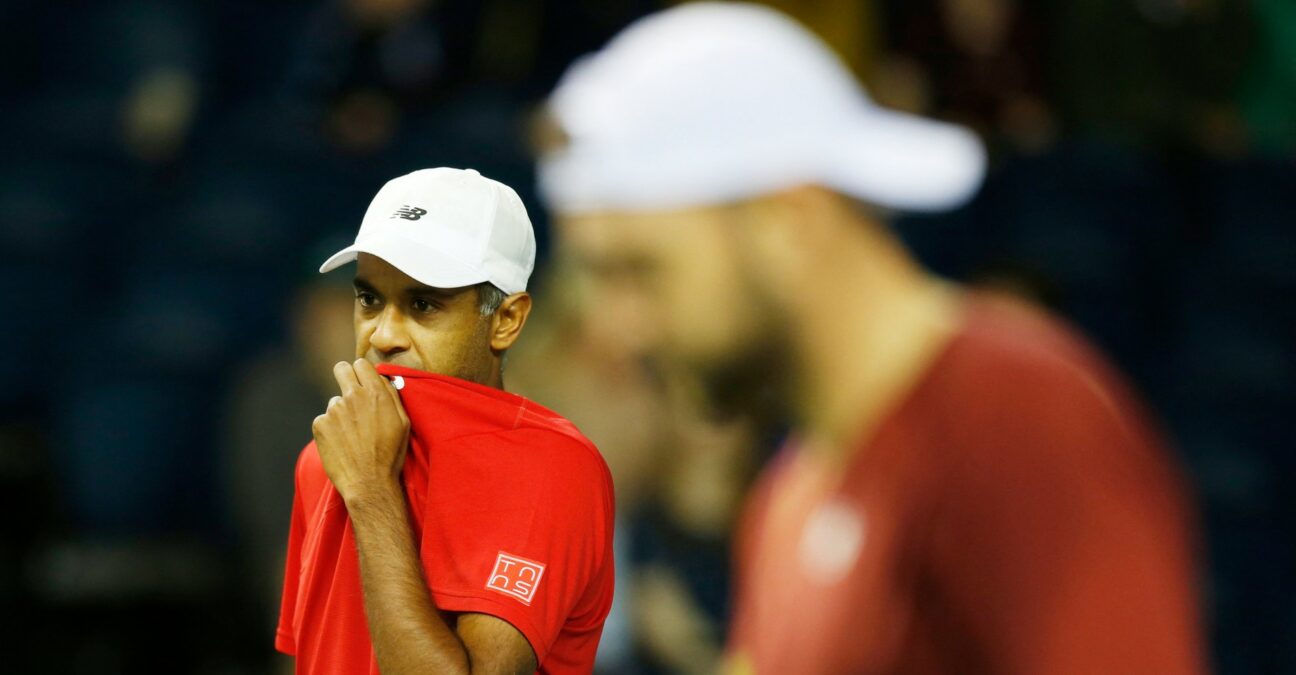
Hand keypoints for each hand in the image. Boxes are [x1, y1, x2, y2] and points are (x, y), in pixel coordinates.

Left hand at [312, 359, 410, 504]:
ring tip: (352, 435)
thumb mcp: (402, 422)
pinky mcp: (320, 424)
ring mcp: (333, 410)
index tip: (364, 382)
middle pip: (341, 369)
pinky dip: (331, 429)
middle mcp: (352, 396)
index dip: (363, 373)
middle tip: (351, 394)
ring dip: (342, 413)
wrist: (369, 482)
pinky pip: (324, 420)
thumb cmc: (390, 453)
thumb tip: (382, 380)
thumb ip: (391, 396)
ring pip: (335, 401)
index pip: (362, 364)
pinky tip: (341, 444)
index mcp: (375, 393)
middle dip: (346, 376)